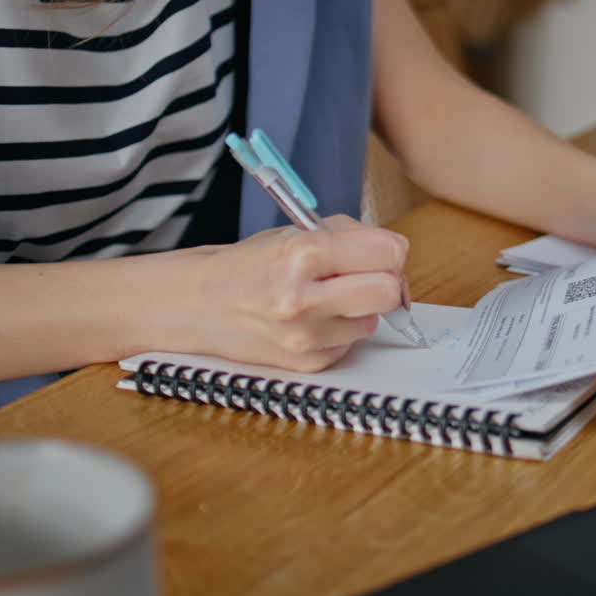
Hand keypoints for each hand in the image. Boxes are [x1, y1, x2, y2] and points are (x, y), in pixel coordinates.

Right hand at [185, 215, 409, 371]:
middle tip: (366, 275)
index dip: (390, 249)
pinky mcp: (308, 363)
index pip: (387, 253)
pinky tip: (311, 319)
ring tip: (326, 298)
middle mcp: (304, 299)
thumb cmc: (251, 264)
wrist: (200, 305)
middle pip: (389, 292)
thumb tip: (395, 254)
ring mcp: (306, 337)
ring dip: (360, 308)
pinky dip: (340, 329)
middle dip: (385, 280)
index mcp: (303, 254)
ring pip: (374, 320)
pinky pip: (350, 343)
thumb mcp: (296, 232)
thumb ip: (349, 236)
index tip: (380, 251)